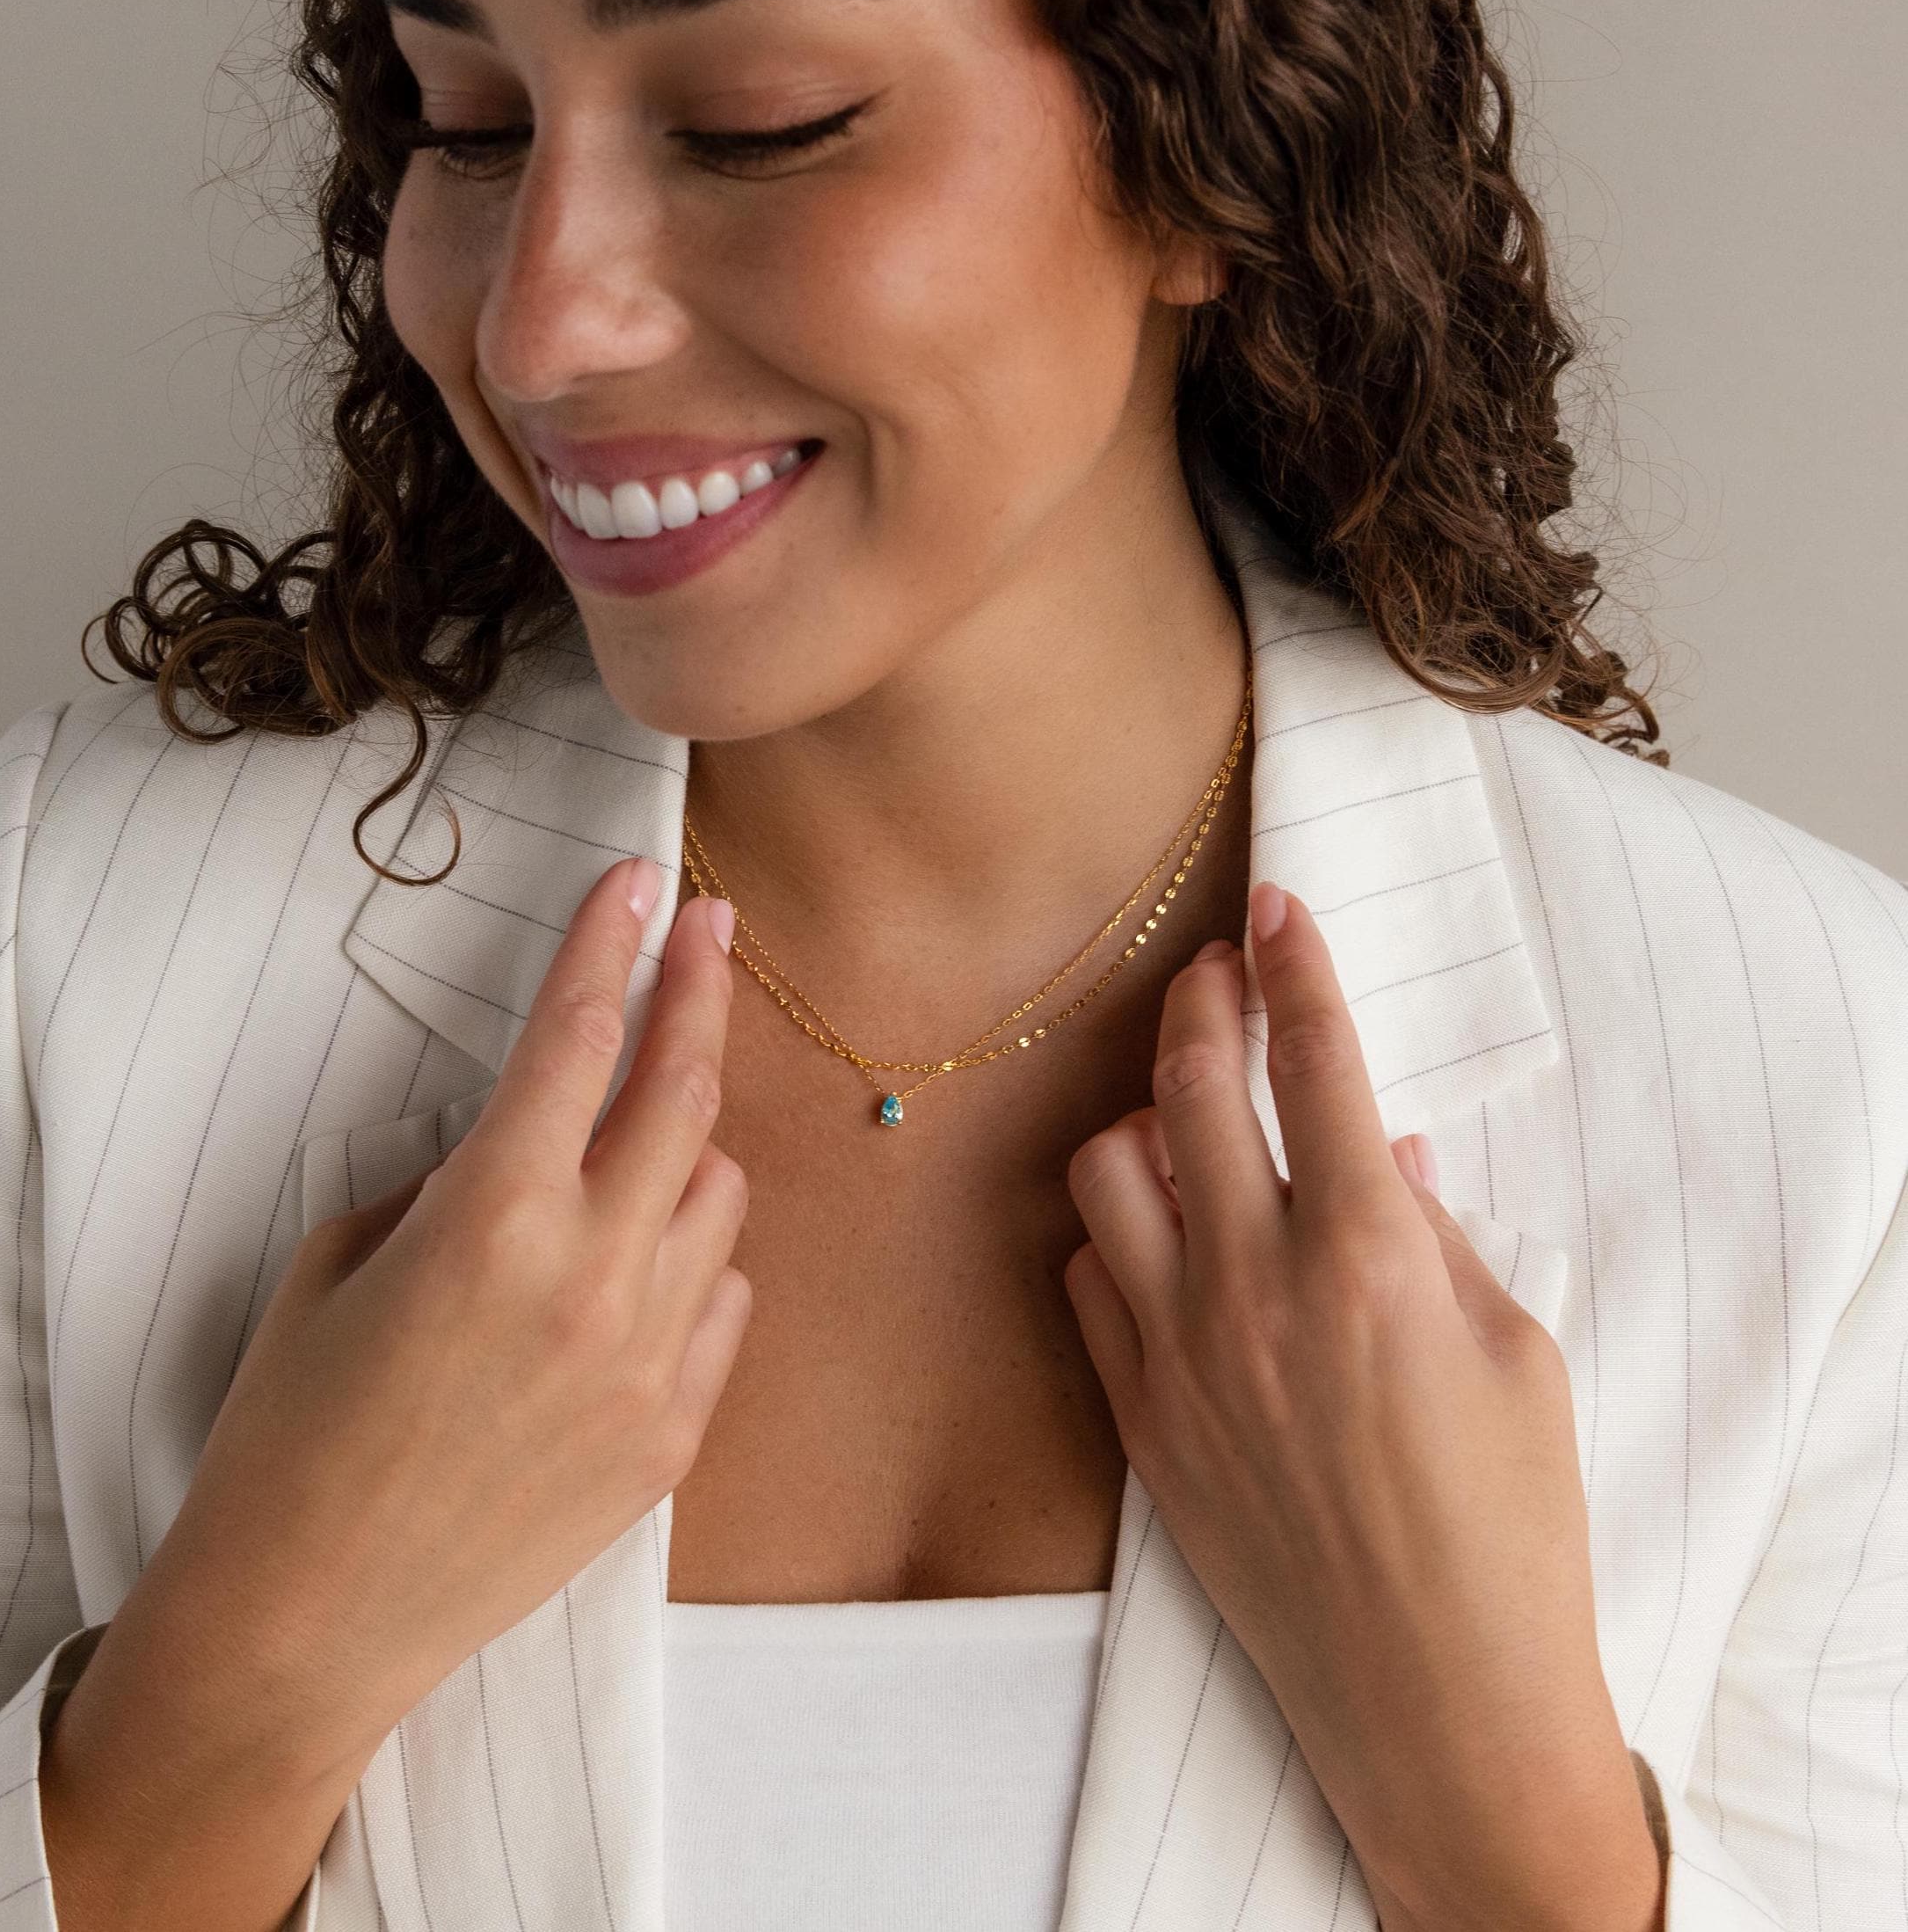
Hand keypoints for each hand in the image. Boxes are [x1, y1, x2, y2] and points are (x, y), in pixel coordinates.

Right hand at [111, 857, 752, 1761]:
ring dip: (688, 1144)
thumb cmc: (290, 1434)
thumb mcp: (340, 1266)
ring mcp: (648, 1363)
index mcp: (492, 1221)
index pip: (578, 1039)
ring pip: (719, 1195)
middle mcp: (593, 1280)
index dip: (611, 942)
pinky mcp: (673, 1438)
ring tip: (636, 1137)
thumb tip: (525, 1141)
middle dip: (699, 991)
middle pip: (682, 1094)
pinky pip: (725, 1300)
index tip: (642, 877)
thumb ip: (453, 1185)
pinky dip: (694, 1258)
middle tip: (710, 929)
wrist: (309, 1621)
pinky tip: (639, 1265)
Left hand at [1062, 883, 1662, 1931]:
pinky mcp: (1137, 1418)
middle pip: (1186, 1089)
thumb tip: (1376, 1146)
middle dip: (1198, 1001)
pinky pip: (1083, 1279)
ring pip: (1103, 1172)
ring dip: (1140, 1121)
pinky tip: (1159, 1238)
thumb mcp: (1515, 1358)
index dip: (1294, 966)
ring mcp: (1179, 1354)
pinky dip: (1113, 1234)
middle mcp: (1254, 1290)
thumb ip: (1435, 1234)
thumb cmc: (1509, 1529)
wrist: (1435, 1696)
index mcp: (1367, 1260)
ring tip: (1185, 1123)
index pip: (1314, 1065)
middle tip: (1217, 974)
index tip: (1275, 904)